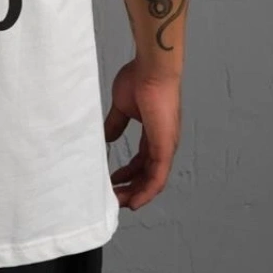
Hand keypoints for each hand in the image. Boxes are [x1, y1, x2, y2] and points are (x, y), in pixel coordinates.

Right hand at [104, 59, 181, 209]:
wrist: (152, 70)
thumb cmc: (139, 80)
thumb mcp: (122, 106)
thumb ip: (116, 123)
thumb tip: (107, 137)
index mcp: (153, 132)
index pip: (142, 160)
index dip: (128, 172)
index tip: (113, 180)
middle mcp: (163, 143)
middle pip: (147, 174)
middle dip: (131, 187)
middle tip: (113, 196)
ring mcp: (166, 147)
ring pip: (152, 180)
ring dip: (136, 193)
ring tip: (119, 202)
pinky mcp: (165, 149)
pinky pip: (157, 178)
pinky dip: (146, 192)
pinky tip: (134, 201)